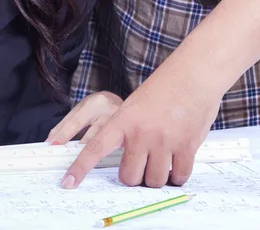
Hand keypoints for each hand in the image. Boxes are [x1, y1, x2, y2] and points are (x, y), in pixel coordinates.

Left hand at [60, 69, 221, 188]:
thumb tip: (123, 159)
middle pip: (129, 176)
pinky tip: (176, 161)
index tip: (68, 183)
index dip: (80, 168)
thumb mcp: (134, 106)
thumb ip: (125, 131)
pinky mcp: (186, 147)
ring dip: (156, 177)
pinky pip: (178, 176)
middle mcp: (140, 133)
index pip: (95, 148)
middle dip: (133, 176)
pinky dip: (177, 175)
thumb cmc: (162, 90)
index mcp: (122, 120)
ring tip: (160, 159)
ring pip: (154, 181)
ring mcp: (164, 141)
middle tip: (140, 164)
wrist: (191, 77)